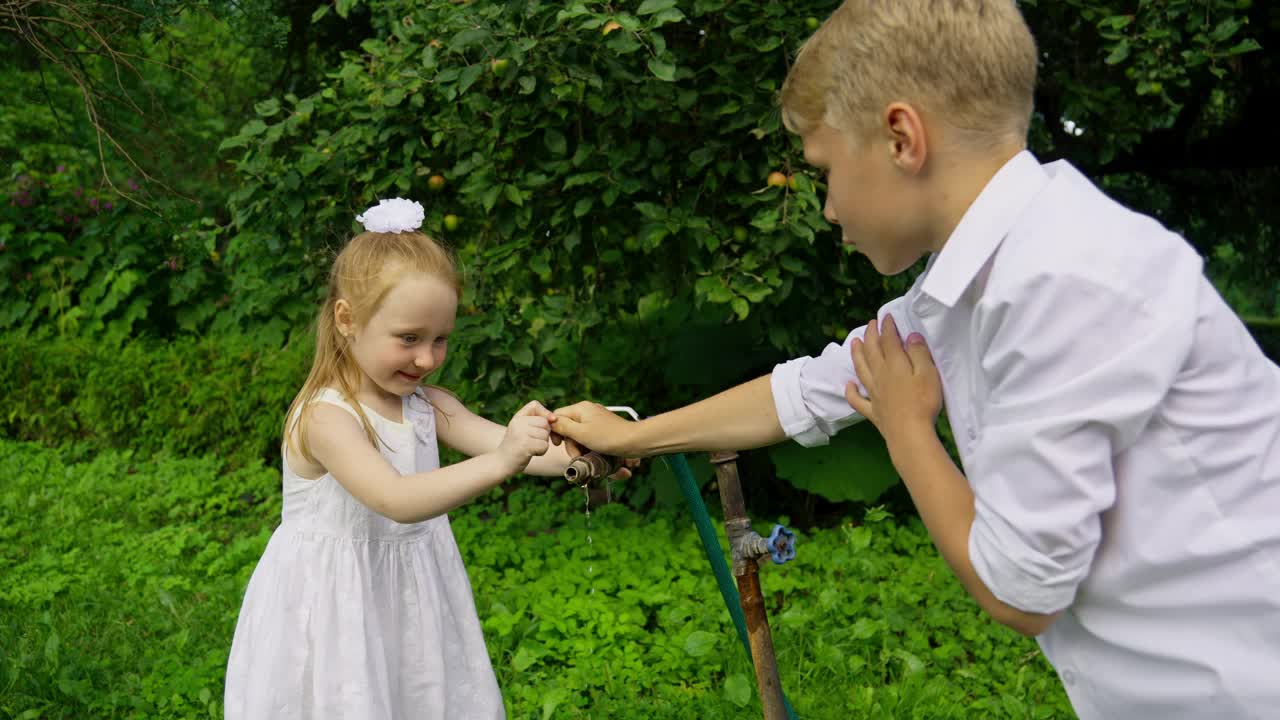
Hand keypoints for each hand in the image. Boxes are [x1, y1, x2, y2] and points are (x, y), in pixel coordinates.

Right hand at [497, 400, 552, 473]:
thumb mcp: (522, 429)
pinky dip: (541, 452)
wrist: (500, 464)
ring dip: (543, 444)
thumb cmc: (516, 447)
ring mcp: (520, 433)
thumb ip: (537, 421)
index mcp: (516, 417)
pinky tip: (531, 454)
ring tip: (530, 448)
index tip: (543, 424)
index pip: (535, 404)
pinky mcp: (525, 445)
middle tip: (532, 441)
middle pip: (544, 422)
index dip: (542, 412)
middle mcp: (517, 422)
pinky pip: (544, 445)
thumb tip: (554, 418)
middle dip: (544, 433)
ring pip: (545, 434)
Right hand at [549, 401, 636, 456]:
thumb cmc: (608, 437)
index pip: (557, 416)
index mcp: (580, 408)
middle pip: (567, 426)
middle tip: (576, 455)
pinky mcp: (602, 427)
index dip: (554, 431)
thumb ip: (563, 426)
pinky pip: (587, 436)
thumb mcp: (581, 433)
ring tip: (586, 456)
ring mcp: (595, 419)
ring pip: (577, 433)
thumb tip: (549, 421)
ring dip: (578, 447)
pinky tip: (592, 453)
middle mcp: (587, 410)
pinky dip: (587, 446)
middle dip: (570, 443)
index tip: (558, 444)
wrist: (634, 441)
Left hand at [844, 315, 942, 454]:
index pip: (889, 341)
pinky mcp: (873, 411)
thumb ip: (918, 353)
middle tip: (869, 324)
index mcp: (894, 365)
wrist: (910, 434)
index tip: (886, 317)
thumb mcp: (928, 373)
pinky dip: (851, 392)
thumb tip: (910, 336)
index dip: (887, 327)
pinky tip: (847, 385)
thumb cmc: (923, 403)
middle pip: (871, 351)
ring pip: (861, 370)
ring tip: (853, 343)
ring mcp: (874, 394)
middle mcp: (880, 376)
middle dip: (870, 335)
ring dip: (856, 355)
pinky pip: (858, 400)